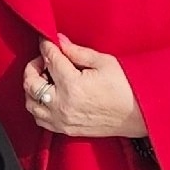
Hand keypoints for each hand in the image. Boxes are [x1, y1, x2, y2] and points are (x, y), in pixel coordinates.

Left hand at [20, 35, 145, 138]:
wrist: (139, 116)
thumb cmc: (127, 88)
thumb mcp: (104, 62)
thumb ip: (77, 52)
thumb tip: (59, 41)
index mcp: (72, 85)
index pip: (50, 59)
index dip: (46, 46)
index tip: (46, 40)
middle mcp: (62, 105)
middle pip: (30, 83)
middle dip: (33, 66)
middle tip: (44, 59)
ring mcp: (62, 120)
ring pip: (30, 103)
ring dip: (32, 88)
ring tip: (45, 78)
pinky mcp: (66, 130)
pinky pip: (39, 119)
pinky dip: (38, 106)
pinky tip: (49, 96)